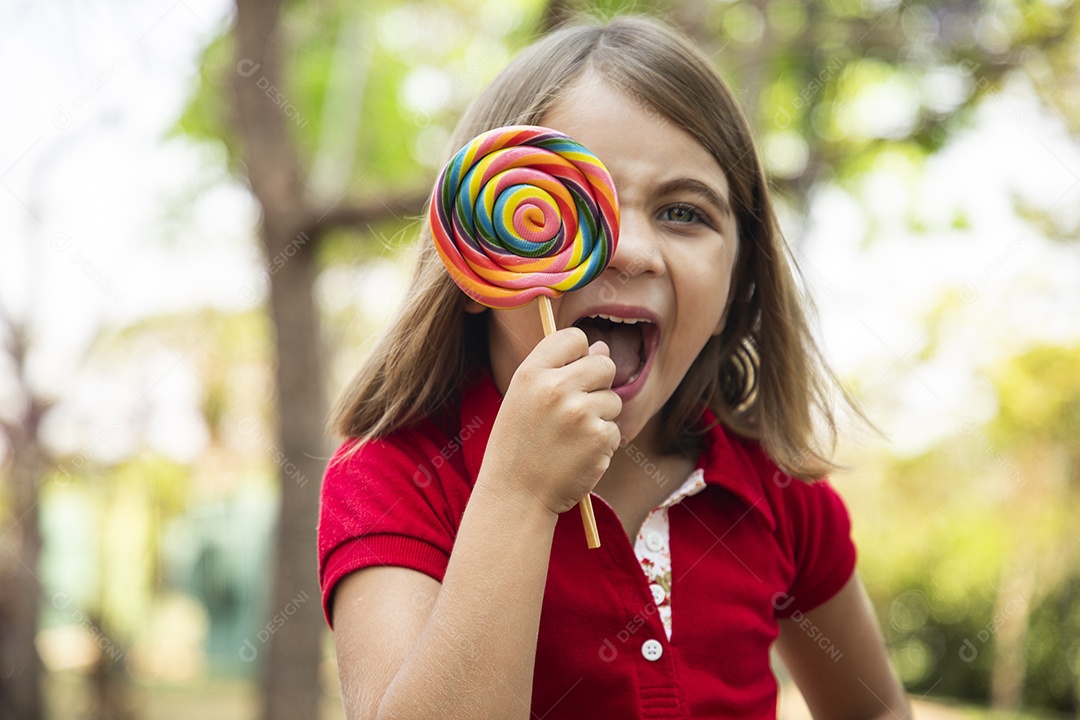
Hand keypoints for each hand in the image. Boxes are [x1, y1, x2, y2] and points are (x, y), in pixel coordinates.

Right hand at [480, 328, 621, 515]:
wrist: (516, 496)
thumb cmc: (518, 446)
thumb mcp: (522, 399)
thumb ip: (558, 370)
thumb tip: (602, 347)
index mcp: (531, 373)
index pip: (574, 337)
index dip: (579, 353)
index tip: (572, 371)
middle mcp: (556, 388)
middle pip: (604, 364)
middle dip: (598, 383)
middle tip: (576, 409)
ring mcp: (581, 413)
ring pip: (613, 400)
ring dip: (600, 417)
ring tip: (570, 437)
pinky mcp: (600, 438)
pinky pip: (615, 429)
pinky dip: (602, 443)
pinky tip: (577, 455)